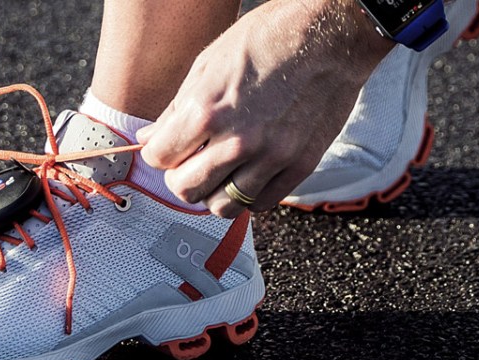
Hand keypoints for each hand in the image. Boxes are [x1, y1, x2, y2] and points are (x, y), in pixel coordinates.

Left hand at [137, 0, 392, 217]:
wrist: (330, 34)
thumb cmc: (268, 39)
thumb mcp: (207, 64)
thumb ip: (175, 110)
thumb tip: (148, 140)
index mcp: (206, 111)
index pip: (158, 158)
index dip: (158, 153)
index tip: (167, 148)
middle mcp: (237, 141)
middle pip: (186, 190)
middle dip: (180, 178)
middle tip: (189, 163)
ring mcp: (270, 158)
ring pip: (222, 206)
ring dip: (213, 191)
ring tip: (219, 171)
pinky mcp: (299, 166)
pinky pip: (259, 203)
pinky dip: (247, 195)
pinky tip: (247, 173)